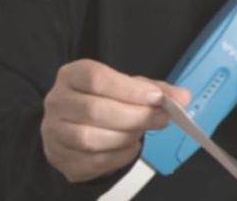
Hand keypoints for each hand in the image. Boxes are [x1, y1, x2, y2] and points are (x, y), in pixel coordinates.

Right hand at [41, 59, 189, 182]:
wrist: (73, 126)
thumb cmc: (103, 100)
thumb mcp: (127, 87)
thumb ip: (155, 90)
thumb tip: (183, 97)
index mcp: (72, 75)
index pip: (97, 79)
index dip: (129, 90)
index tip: (157, 99)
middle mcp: (57, 101)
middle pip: (96, 110)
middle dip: (135, 117)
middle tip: (161, 119)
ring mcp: (53, 132)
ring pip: (91, 138)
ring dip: (125, 137)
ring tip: (142, 132)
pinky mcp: (60, 158)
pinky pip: (92, 161)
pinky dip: (118, 156)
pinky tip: (131, 147)